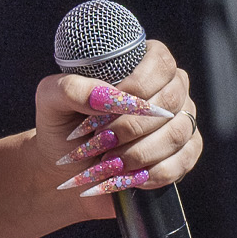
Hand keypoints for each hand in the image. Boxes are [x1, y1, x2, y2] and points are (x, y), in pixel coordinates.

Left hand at [39, 37, 202, 201]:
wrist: (68, 172)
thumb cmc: (62, 128)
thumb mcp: (52, 101)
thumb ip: (72, 88)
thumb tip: (110, 97)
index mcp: (141, 63)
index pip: (159, 61)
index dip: (136, 86)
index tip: (104, 109)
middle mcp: (169, 88)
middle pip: (169, 100)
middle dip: (130, 127)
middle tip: (99, 142)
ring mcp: (181, 121)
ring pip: (176, 133)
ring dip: (137, 153)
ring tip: (107, 163)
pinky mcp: (184, 154)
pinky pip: (181, 162)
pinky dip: (152, 173)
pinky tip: (127, 176)